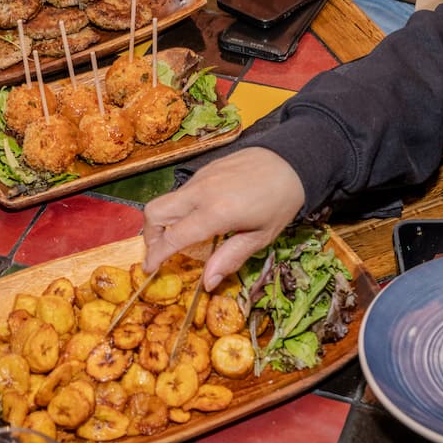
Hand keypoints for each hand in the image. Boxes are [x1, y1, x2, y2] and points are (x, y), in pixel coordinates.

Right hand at [142, 147, 304, 290]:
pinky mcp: (204, 169)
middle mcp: (200, 193)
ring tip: (179, 235)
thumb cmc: (281, 202)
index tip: (149, 269)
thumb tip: (207, 283)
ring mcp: (200, 178)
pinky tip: (199, 215)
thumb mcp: (260, 237)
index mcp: (215, 213)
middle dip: (150, 234)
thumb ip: (229, 258)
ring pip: (167, 199)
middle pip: (154, 212)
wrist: (293, 160)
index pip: (173, 238)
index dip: (156, 256)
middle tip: (160, 250)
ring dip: (164, 220)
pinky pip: (182, 191)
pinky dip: (180, 207)